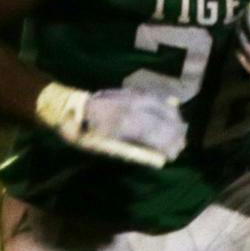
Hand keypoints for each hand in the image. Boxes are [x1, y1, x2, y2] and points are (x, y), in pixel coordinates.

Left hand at [34, 82, 186, 168]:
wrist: (68, 106)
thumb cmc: (80, 133)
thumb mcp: (96, 147)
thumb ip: (124, 152)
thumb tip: (151, 158)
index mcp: (116, 121)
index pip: (147, 130)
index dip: (163, 142)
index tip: (172, 155)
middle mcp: (126, 106)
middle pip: (157, 118)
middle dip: (172, 133)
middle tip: (181, 147)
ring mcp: (128, 96)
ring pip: (158, 105)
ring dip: (172, 120)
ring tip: (181, 133)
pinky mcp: (129, 92)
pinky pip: (153, 97)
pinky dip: (166, 106)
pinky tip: (174, 113)